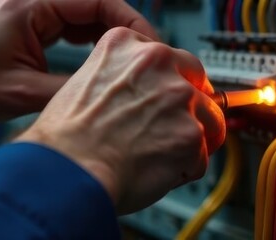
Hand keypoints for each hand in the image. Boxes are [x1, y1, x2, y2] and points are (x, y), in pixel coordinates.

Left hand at [0, 0, 158, 122]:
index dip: (131, 23)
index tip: (150, 46)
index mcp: (34, 4)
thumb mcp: (20, 92)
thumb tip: (109, 96)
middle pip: (99, 6)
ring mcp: (36, 12)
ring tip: (132, 64)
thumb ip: (68, 90)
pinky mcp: (34, 26)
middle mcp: (37, 2)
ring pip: (89, 16)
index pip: (98, 1)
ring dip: (113, 37)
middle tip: (149, 59)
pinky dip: (94, 43)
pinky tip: (105, 64)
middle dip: (127, 31)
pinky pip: (75, 26)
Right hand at [16, 27, 225, 213]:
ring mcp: (179, 99)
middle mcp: (158, 63)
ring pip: (208, 121)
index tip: (163, 99)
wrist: (68, 170)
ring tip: (156, 157)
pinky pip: (202, 157)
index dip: (169, 83)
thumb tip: (147, 96)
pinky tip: (156, 173)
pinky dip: (184, 170)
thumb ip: (124, 79)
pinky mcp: (192, 135)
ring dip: (189, 141)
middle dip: (189, 107)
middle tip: (167, 130)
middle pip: (197, 82)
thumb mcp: (86, 81)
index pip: (170, 57)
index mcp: (128, 44)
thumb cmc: (67, 138)